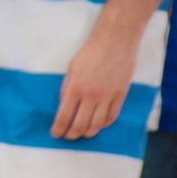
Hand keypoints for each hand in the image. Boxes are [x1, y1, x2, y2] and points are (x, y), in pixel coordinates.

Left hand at [51, 22, 141, 139]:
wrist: (115, 41)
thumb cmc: (90, 52)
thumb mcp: (71, 69)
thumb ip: (67, 88)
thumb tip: (65, 106)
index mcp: (75, 88)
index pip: (64, 116)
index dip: (58, 128)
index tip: (55, 133)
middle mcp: (91, 96)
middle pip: (80, 124)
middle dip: (72, 134)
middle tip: (68, 136)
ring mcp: (108, 97)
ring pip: (97, 124)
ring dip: (88, 132)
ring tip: (83, 134)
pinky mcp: (121, 95)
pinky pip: (112, 116)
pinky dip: (104, 124)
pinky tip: (98, 125)